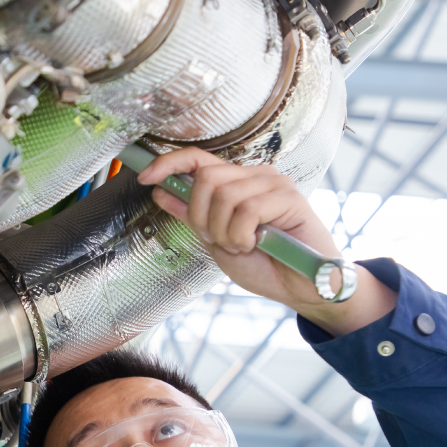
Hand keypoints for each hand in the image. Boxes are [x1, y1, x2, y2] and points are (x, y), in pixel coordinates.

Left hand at [138, 148, 393, 335]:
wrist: (300, 288)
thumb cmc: (264, 265)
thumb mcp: (216, 241)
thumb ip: (193, 216)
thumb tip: (161, 190)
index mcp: (236, 183)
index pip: (197, 158)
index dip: (168, 163)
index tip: (146, 179)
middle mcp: (254, 176)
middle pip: (205, 179)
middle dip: (203, 217)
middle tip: (222, 240)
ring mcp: (273, 183)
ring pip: (224, 196)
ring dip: (225, 232)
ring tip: (245, 245)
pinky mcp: (288, 196)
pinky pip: (247, 210)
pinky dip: (243, 235)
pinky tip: (258, 244)